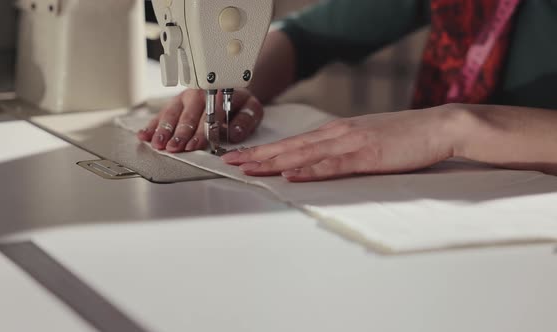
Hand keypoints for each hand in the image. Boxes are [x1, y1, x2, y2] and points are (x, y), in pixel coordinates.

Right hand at [137, 89, 262, 151]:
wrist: (232, 90)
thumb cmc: (240, 103)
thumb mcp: (251, 108)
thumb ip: (245, 120)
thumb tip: (236, 133)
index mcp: (218, 94)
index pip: (209, 115)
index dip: (201, 131)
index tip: (195, 144)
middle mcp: (199, 94)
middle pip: (187, 115)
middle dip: (179, 133)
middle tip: (174, 147)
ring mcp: (184, 98)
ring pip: (172, 113)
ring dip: (163, 130)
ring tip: (157, 144)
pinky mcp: (174, 104)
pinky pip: (161, 114)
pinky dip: (151, 125)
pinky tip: (143, 135)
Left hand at [222, 105, 458, 181]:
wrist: (438, 126)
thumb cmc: (405, 136)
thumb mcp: (367, 140)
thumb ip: (343, 150)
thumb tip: (320, 163)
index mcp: (337, 131)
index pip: (294, 143)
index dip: (266, 151)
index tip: (243, 157)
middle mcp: (338, 133)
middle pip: (290, 147)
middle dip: (258, 156)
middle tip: (230, 162)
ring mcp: (351, 143)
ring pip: (304, 154)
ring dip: (274, 163)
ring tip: (248, 169)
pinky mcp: (368, 155)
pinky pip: (333, 165)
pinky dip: (310, 170)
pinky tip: (291, 175)